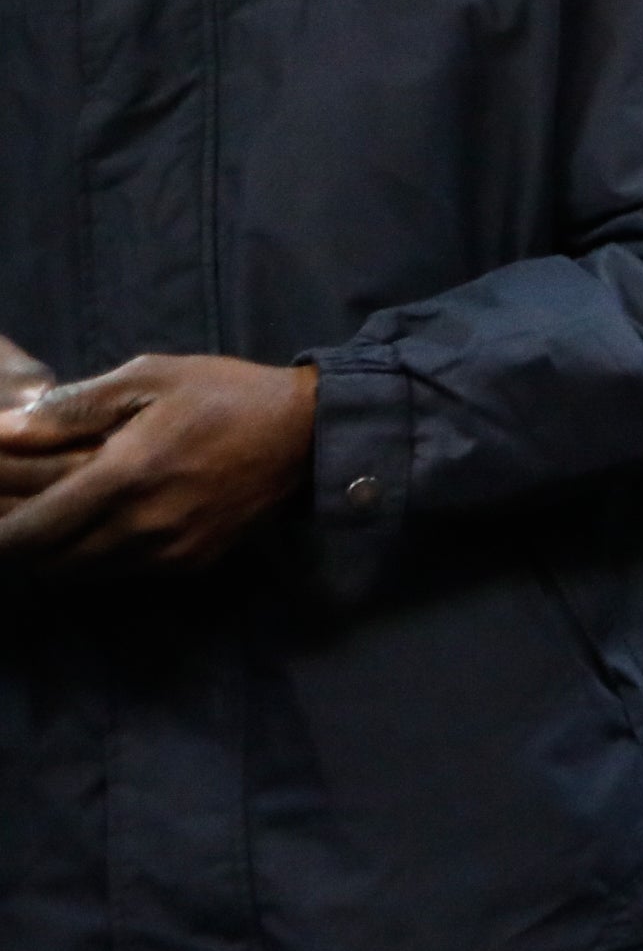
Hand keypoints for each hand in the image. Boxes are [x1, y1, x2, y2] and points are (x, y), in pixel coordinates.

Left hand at [0, 355, 319, 569]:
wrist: (305, 432)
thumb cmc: (222, 394)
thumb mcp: (147, 377)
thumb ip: (72, 407)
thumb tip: (6, 430)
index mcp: (123, 477)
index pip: (31, 531)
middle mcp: (142, 526)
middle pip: (49, 561)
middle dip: (23, 544)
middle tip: (19, 514)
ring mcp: (169, 551)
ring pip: (83, 572)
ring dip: (58, 554)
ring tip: (56, 519)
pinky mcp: (191, 562)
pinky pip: (123, 571)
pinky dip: (99, 556)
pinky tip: (105, 524)